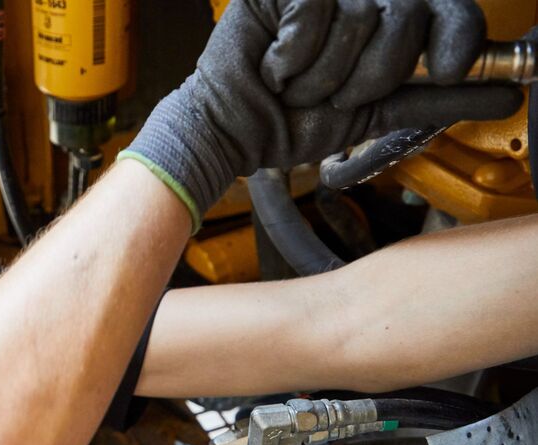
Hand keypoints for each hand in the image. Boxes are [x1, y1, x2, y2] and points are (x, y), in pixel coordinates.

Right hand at [120, 0, 523, 225]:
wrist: (234, 133)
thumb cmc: (292, 122)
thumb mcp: (377, 116)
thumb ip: (438, 101)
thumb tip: (509, 94)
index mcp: (392, 25)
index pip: (450, 11)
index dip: (456, 38)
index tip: (447, 70)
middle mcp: (364, 0)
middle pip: (405, 20)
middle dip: (372, 76)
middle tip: (336, 96)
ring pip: (359, 19)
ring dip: (325, 74)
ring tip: (297, 84)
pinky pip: (316, 12)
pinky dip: (294, 55)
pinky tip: (275, 64)